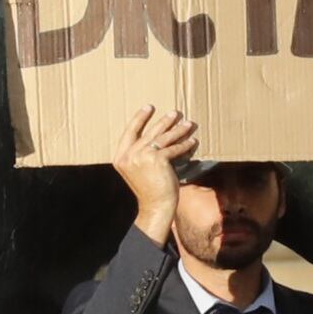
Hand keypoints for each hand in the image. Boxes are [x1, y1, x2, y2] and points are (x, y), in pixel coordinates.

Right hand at [109, 106, 198, 239]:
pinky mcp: (156, 159)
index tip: (149, 107)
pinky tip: (192, 142)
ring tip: (188, 124)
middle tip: (175, 113)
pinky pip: (173, 148)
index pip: (129, 132)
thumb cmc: (150, 190)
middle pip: (149, 133)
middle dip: (164, 122)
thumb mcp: (139, 170)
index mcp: (120, 157)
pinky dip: (184, 145)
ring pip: (163, 138)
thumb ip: (142, 154)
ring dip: (178, 130)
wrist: (155, 206)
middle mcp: (128, 155)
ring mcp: (141, 156)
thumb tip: (161, 135)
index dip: (139, 118)